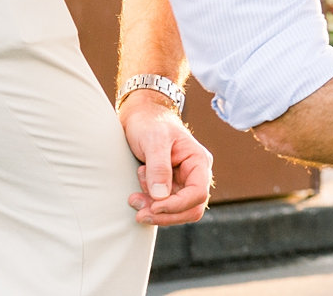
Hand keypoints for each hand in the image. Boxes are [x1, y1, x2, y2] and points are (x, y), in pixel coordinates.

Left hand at [119, 93, 213, 225]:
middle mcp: (194, 174)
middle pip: (191, 208)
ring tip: (134, 198)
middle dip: (165, 214)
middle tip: (140, 213)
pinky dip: (149, 206)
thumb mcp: (154, 140)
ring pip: (177, 211)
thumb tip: (161, 196)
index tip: (153, 206)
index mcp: (198, 161)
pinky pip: (164, 206)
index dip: (177, 205)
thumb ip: (159, 167)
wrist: (140, 117)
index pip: (198, 193)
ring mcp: (182, 182)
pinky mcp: (169, 187)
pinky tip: (136, 194)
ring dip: (155, 211)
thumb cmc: (150, 124)